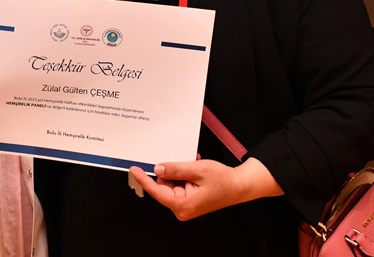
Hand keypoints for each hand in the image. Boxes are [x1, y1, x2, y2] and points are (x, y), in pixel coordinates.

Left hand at [128, 157, 282, 220]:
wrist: (239, 186)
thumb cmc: (224, 181)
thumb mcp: (197, 170)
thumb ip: (176, 169)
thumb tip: (158, 168)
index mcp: (182, 205)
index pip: (157, 191)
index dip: (144, 179)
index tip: (134, 169)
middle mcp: (181, 208)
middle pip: (164, 184)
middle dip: (173, 171)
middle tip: (187, 165)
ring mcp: (184, 205)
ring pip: (171, 182)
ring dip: (181, 171)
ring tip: (195, 168)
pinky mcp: (188, 200)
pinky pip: (179, 183)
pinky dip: (185, 174)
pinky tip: (195, 171)